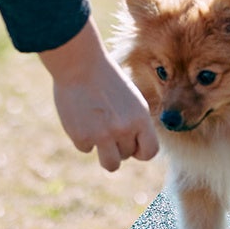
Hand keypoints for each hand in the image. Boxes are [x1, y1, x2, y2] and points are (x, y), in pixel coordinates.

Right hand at [37, 20, 158, 171]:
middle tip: (107, 125)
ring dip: (105, 153)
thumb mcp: (131, 99)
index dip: (141, 151)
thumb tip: (134, 149)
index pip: (150, 151)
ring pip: (111, 164)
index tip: (133, 145)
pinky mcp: (82, 137)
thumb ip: (135, 123)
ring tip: (98, 135)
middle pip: (127, 155)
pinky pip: (86, 149)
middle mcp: (124, 129)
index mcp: (140, 118)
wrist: (79, 64)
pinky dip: (82, 138)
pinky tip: (80, 117)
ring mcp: (102, 136)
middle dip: (118, 145)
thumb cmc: (106, 78)